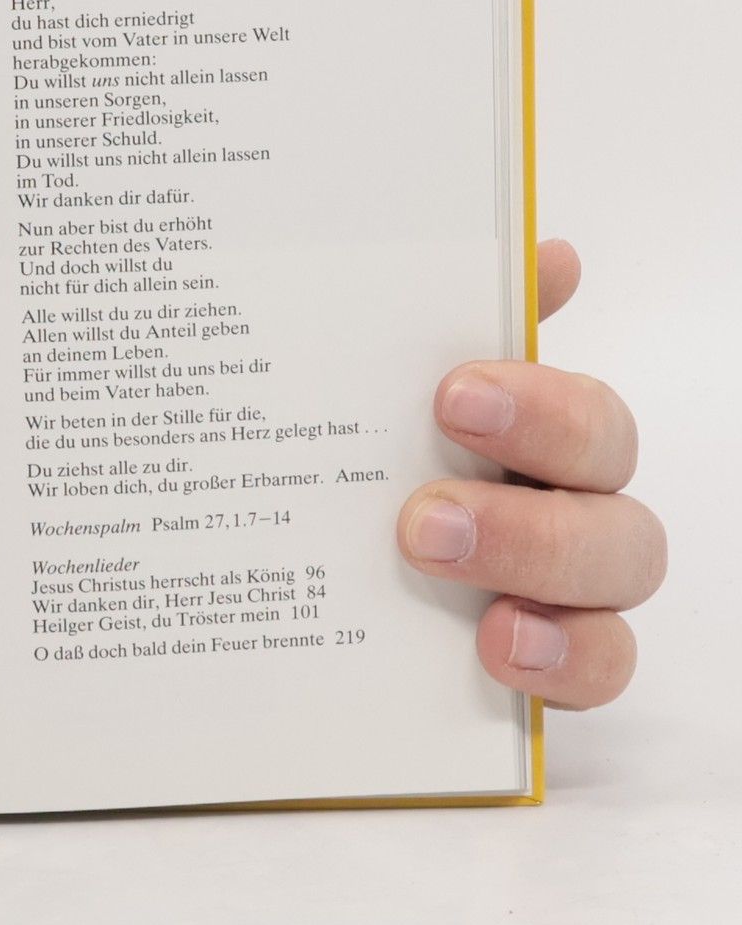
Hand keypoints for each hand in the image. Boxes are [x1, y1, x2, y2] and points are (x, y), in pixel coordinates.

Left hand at [398, 240, 664, 707]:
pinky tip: (505, 650)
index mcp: (526, 427)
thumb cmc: (360, 470)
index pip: (576, 404)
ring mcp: (569, 582)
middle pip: (605, 473)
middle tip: (422, 508)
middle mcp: (563, 495)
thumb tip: (538, 255)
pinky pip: (598, 668)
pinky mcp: (553, 661)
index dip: (537, 396)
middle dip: (528, 472)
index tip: (454, 391)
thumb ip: (433, 322)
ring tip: (441, 567)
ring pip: (621, 565)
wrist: (304, 586)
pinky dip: (564, 660)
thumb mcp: (366, 394)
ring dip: (540, 562)